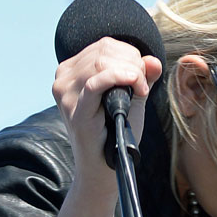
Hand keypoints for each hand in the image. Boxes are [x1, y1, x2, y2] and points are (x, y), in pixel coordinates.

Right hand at [50, 40, 161, 216]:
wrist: (104, 171)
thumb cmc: (116, 136)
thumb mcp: (131, 100)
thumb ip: (141, 77)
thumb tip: (153, 59)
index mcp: (72, 71)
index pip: (104, 45)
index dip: (129, 53)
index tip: (142, 75)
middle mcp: (63, 79)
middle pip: (104, 50)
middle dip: (132, 62)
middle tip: (143, 86)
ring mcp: (66, 94)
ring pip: (102, 62)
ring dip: (130, 72)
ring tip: (140, 92)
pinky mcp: (75, 110)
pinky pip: (96, 82)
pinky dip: (119, 78)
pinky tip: (136, 86)